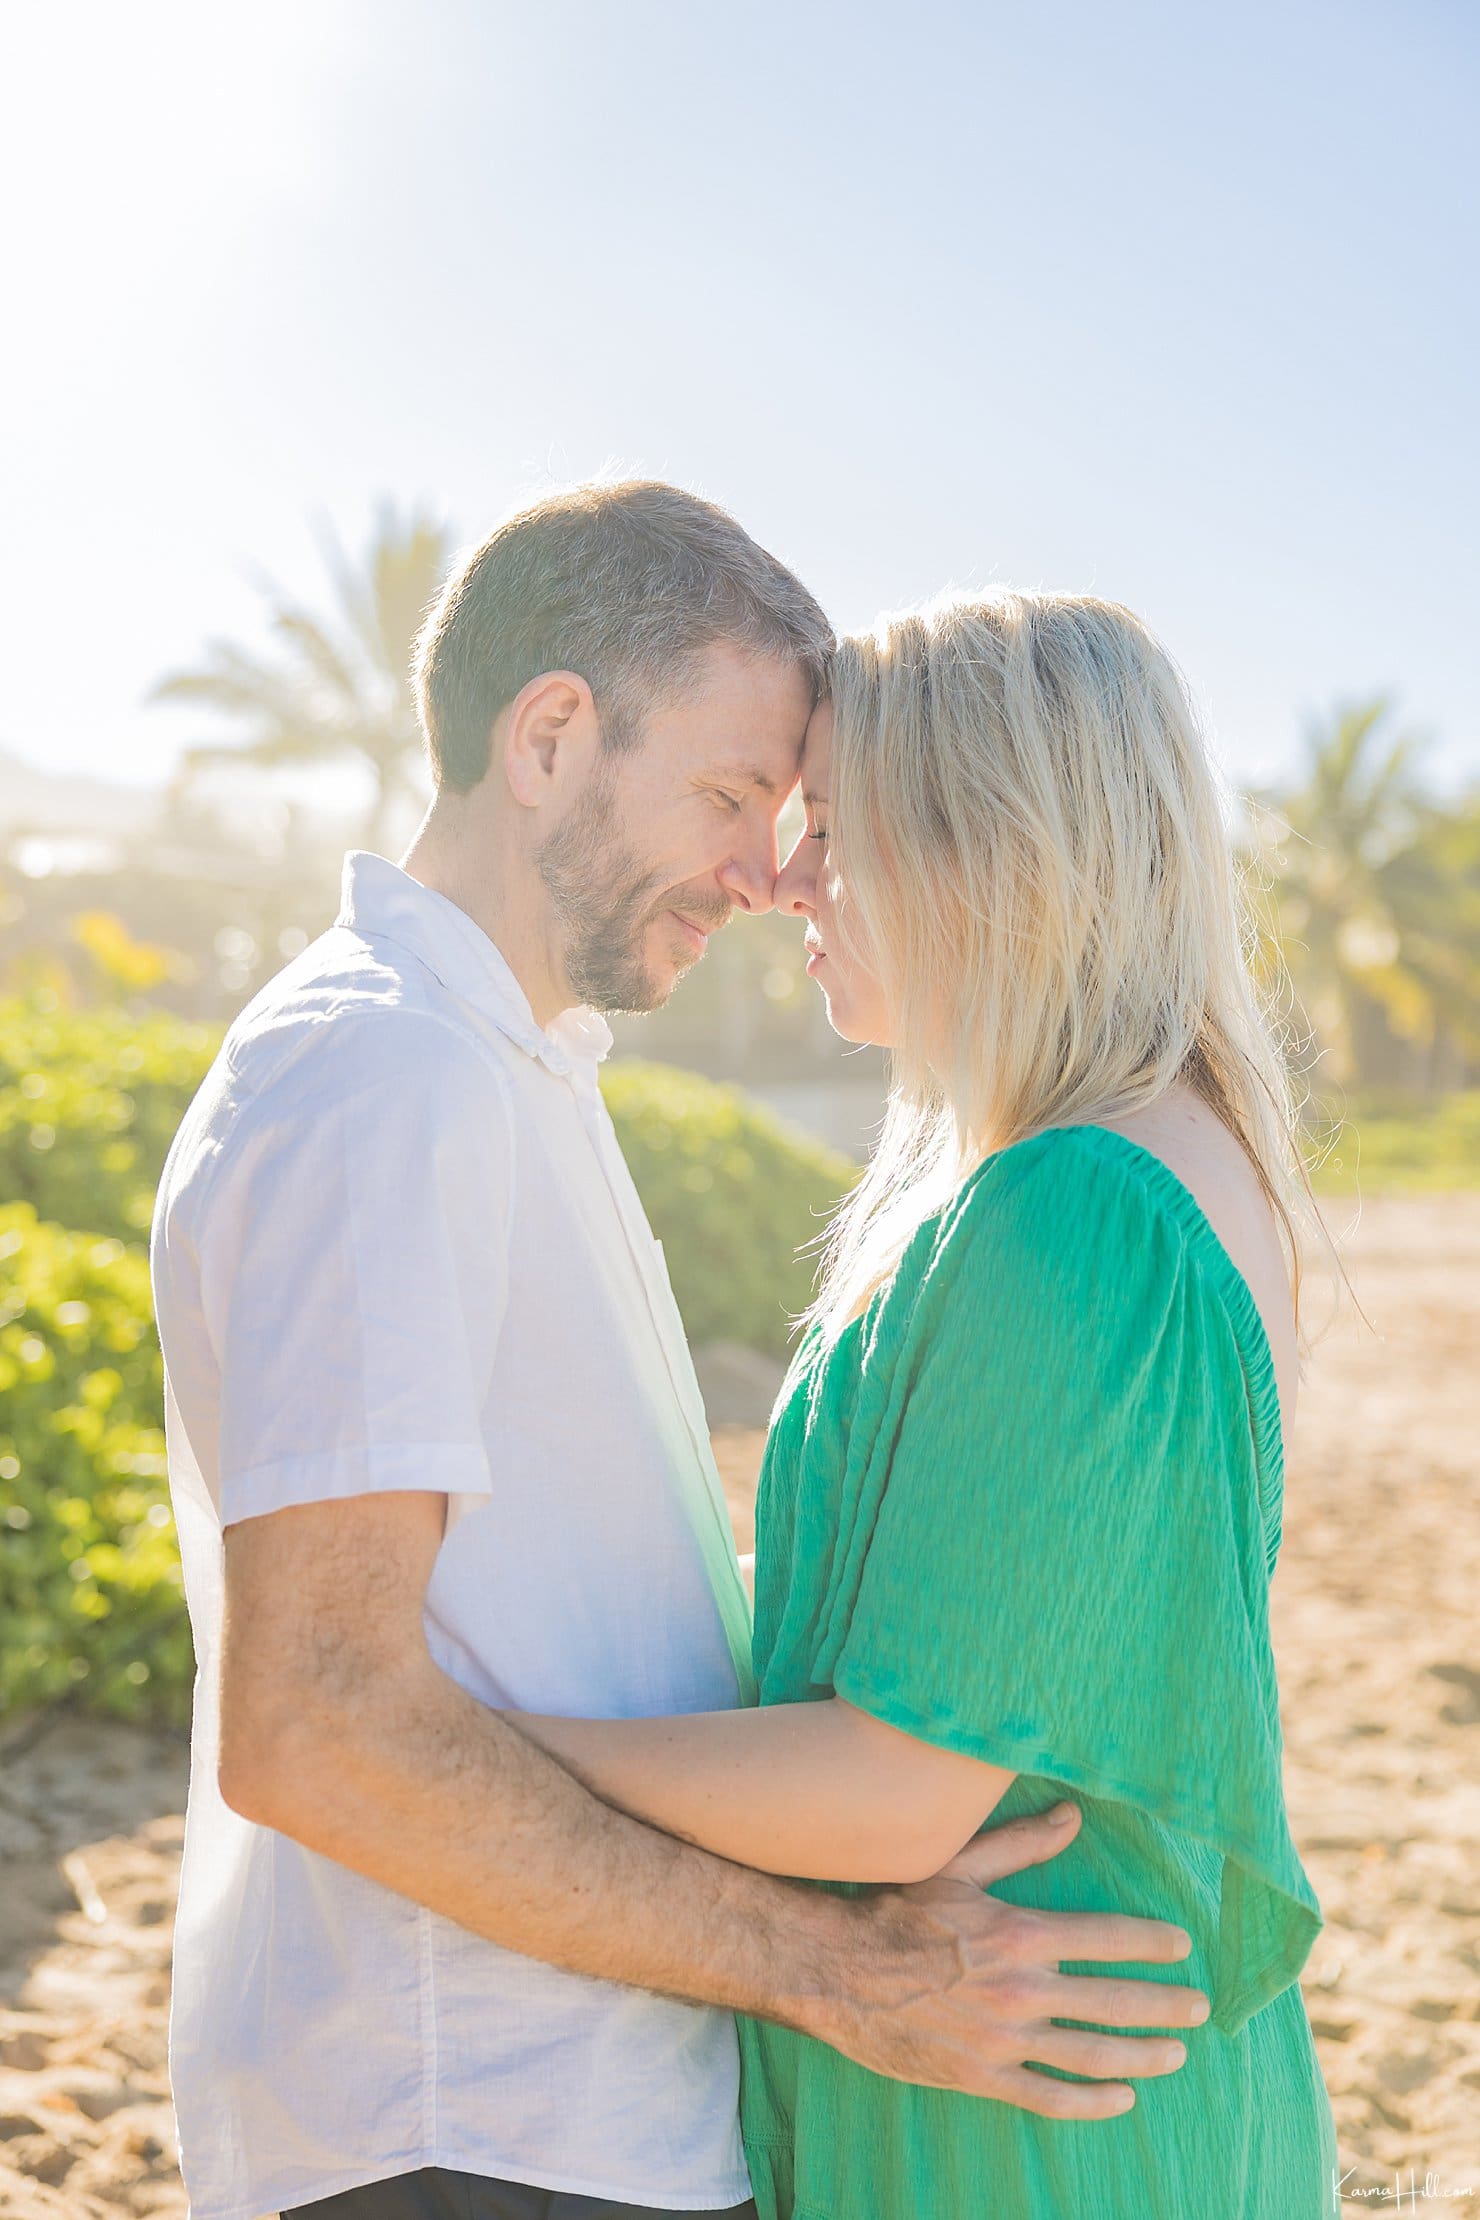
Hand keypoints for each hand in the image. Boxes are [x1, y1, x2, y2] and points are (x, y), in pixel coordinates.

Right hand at [815, 1803, 1208, 2118]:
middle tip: (1200, 2009)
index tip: (1183, 1947)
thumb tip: (1074, 1815)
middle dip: (1166, 2005)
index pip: (1107, 1937)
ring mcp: (1004, 2040)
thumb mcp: (955, 1865)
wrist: (838, 1973)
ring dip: (1142, 2055)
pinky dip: (1094, 2102)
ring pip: (1093, 2055)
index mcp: (1020, 1933)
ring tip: (1174, 2053)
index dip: (1152, 1942)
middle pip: (1115, 2002)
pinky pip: (1051, 2098)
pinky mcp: (983, 2078)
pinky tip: (1122, 2098)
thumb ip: (1020, 1843)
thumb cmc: (896, 1911)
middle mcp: (1022, 1990)